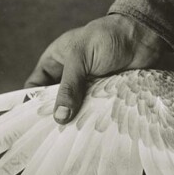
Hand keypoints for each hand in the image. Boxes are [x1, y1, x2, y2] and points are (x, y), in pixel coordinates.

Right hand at [24, 14, 168, 123]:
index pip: (36, 85)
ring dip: (76, 120)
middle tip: (55, 134)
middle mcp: (70, 76)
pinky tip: (92, 131)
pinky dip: (95, 119)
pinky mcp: (106, 95)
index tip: (33, 120)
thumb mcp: (79, 58)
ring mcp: (89, 87)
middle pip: (56, 101)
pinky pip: (96, 111)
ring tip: (73, 136)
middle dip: (56, 115)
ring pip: (76, 109)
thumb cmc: (106, 37)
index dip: (33, 101)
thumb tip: (60, 115)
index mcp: (56, 62)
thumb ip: (70, 86)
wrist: (141, 37)